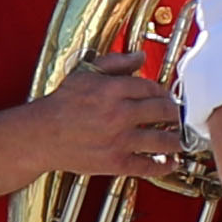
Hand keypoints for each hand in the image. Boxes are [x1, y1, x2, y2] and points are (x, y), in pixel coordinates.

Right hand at [22, 65, 193, 186]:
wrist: (40, 136)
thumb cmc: (60, 105)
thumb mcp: (85, 74)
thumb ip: (115, 63)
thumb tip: (140, 55)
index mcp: (112, 90)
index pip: (152, 88)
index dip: (164, 92)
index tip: (168, 97)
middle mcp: (119, 114)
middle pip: (163, 111)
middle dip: (176, 113)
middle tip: (179, 116)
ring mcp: (119, 140)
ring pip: (162, 139)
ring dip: (177, 139)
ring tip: (180, 138)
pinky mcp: (115, 162)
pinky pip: (148, 165)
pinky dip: (164, 164)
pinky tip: (171, 162)